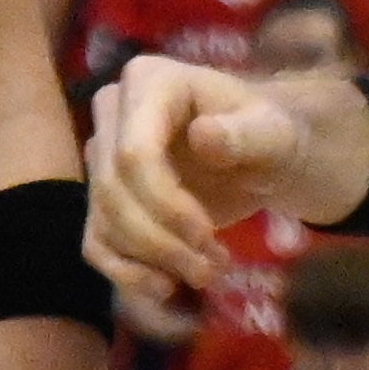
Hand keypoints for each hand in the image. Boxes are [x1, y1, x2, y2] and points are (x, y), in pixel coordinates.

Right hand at [85, 58, 368, 303]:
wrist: (261, 155)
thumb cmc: (268, 134)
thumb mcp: (272, 134)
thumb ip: (245, 135)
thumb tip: (204, 137)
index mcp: (150, 81)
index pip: (135, 153)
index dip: (165, 204)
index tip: (208, 236)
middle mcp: (112, 111)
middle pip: (112, 190)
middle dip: (160, 241)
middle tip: (211, 270)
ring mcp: (101, 154)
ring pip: (103, 220)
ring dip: (151, 260)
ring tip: (206, 274)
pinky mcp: (102, 196)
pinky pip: (95, 241)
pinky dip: (126, 273)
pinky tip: (166, 288)